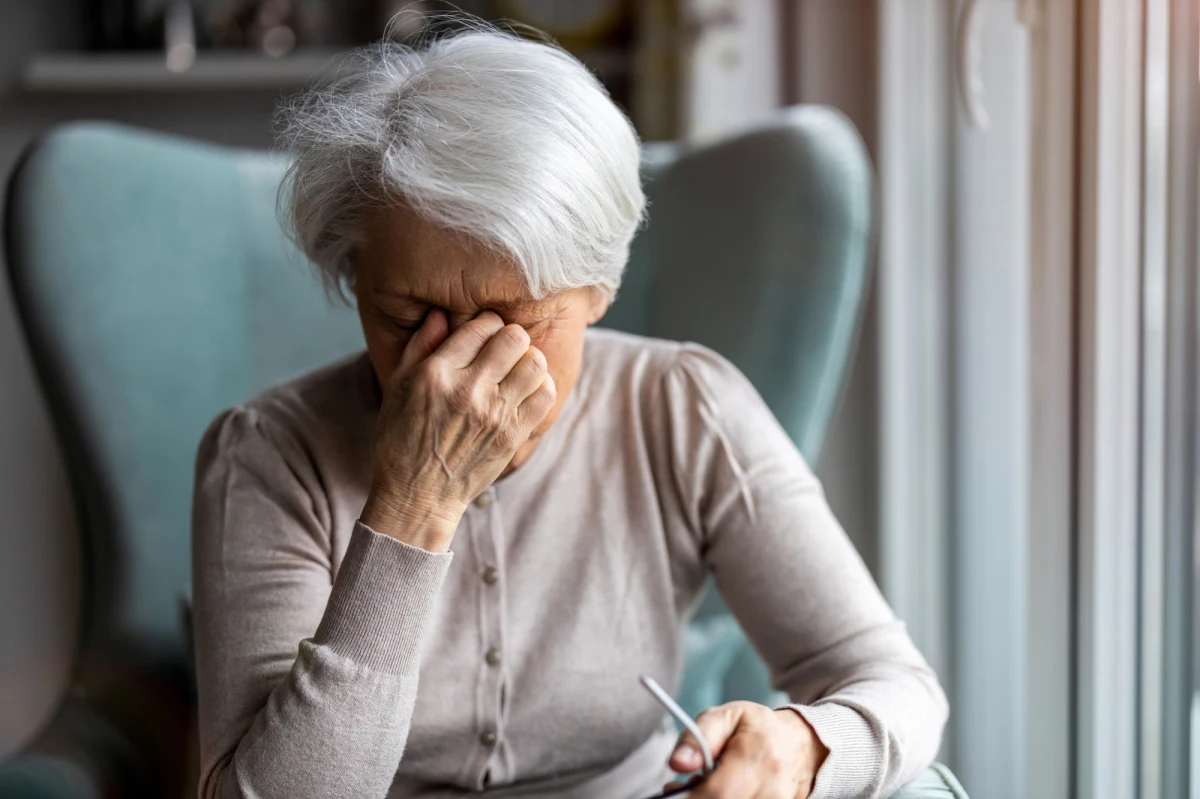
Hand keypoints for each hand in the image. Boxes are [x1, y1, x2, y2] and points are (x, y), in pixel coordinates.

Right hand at [360, 309, 555, 550]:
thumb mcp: (398, 388)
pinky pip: (544, 395)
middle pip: (514, 338)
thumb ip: (420, 346)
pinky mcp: (513, 435)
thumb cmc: (402, 440)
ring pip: (535, 363)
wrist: (418, 496)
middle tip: (503, 350)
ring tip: (515, 371)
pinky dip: (540, 387)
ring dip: (528, 361)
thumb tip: (440, 313)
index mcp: (436, 374)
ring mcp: (494, 414)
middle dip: (511, 338)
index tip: (484, 334)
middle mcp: (468, 390)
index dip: (487, 324)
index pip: (482, 325)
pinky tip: (524, 393)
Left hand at [667, 702, 827, 798]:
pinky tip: (725, 794)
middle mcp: (773, 788)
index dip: (690, 796)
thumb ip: (698, 736)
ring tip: (712, 787)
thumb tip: (677, 764)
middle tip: (688, 787)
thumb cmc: (758, 729)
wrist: (800, 746)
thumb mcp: (726, 717)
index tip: (674, 788)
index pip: (718, 793)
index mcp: (757, 756)